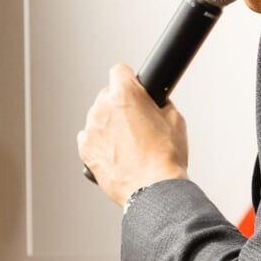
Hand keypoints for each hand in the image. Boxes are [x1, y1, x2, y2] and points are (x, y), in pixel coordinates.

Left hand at [77, 63, 188, 204]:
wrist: (154, 190)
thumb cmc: (165, 158)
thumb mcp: (175, 119)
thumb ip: (160, 103)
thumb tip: (155, 101)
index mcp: (125, 94)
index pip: (120, 71)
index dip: (129, 81)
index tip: (132, 89)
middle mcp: (103, 107)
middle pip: (107, 95)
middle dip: (120, 105)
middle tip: (136, 124)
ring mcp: (91, 129)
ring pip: (98, 118)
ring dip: (109, 125)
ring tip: (128, 145)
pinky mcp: (85, 150)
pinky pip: (89, 138)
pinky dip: (100, 144)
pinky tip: (117, 154)